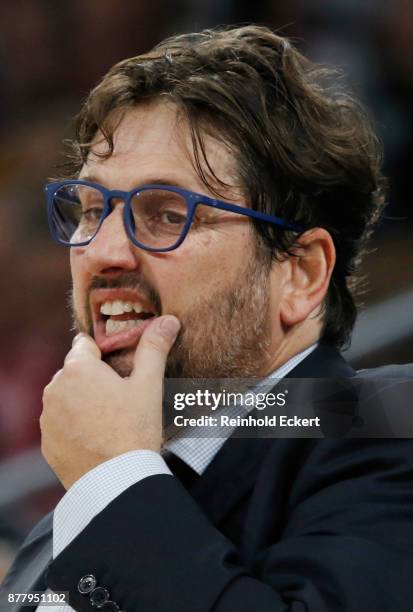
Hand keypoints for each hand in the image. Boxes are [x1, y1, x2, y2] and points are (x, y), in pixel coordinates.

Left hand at [40, 315, 179, 488]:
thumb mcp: (148, 386)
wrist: (116, 482)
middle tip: (121, 398)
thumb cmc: (134, 430)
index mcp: (78, 369)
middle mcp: (55, 389)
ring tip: (111, 421)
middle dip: (94, 379)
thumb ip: (154, 348)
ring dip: (83, 402)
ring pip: (67, 398)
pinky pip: (62, 424)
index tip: (120, 368)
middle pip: (76, 372)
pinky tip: (98, 438)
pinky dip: (75, 426)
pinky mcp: (47, 442)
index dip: (105, 353)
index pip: (85, 345)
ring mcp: (48, 418)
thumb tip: (168, 320)